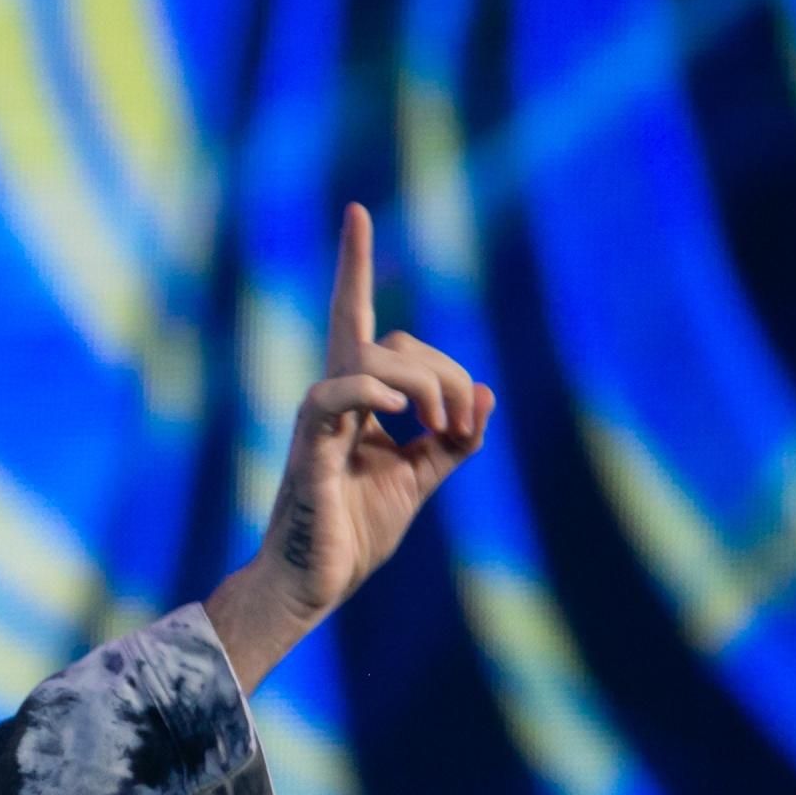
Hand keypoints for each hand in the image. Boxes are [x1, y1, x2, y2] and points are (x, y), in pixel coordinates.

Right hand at [257, 202, 494, 620]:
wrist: (316, 583)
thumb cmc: (356, 533)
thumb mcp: (421, 479)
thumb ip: (454, 441)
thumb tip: (484, 395)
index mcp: (357, 404)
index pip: (355, 318)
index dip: (353, 267)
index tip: (355, 211)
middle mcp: (334, 400)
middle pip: (392, 341)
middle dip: (441, 372)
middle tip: (457, 427)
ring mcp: (319, 420)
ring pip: (373, 357)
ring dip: (425, 386)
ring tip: (438, 432)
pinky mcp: (310, 447)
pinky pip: (335, 394)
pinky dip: (373, 392)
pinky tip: (403, 416)